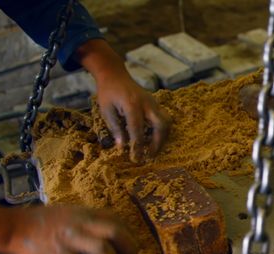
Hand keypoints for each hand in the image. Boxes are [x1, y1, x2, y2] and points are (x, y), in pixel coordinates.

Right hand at [4, 206, 137, 253]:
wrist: (15, 227)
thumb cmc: (42, 221)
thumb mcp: (69, 213)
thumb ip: (88, 221)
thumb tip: (108, 235)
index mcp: (85, 213)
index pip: (116, 218)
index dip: (129, 232)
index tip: (132, 243)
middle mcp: (81, 223)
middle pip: (115, 231)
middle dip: (129, 246)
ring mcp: (71, 239)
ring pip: (103, 250)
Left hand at [77, 39, 170, 162]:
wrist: (115, 75)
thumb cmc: (108, 93)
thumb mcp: (106, 111)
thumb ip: (115, 128)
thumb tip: (122, 147)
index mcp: (132, 105)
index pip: (138, 130)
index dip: (137, 146)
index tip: (136, 158)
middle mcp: (147, 104)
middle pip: (161, 125)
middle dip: (158, 142)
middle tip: (150, 155)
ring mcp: (154, 103)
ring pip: (166, 122)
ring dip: (162, 137)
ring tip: (154, 149)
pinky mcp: (156, 104)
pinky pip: (164, 119)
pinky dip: (161, 131)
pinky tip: (154, 139)